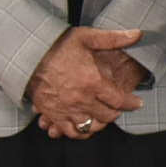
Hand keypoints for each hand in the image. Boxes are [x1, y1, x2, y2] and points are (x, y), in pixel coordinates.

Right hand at [31, 25, 143, 139]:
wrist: (28, 55)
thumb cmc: (57, 45)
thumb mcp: (86, 37)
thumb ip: (113, 38)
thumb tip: (138, 34)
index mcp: (92, 82)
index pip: (119, 100)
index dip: (131, 103)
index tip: (137, 103)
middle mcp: (80, 99)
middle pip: (107, 116)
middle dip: (116, 113)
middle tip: (119, 107)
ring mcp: (66, 109)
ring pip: (91, 127)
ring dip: (100, 124)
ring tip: (103, 117)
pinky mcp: (53, 114)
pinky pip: (70, 132)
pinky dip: (80, 133)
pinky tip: (85, 126)